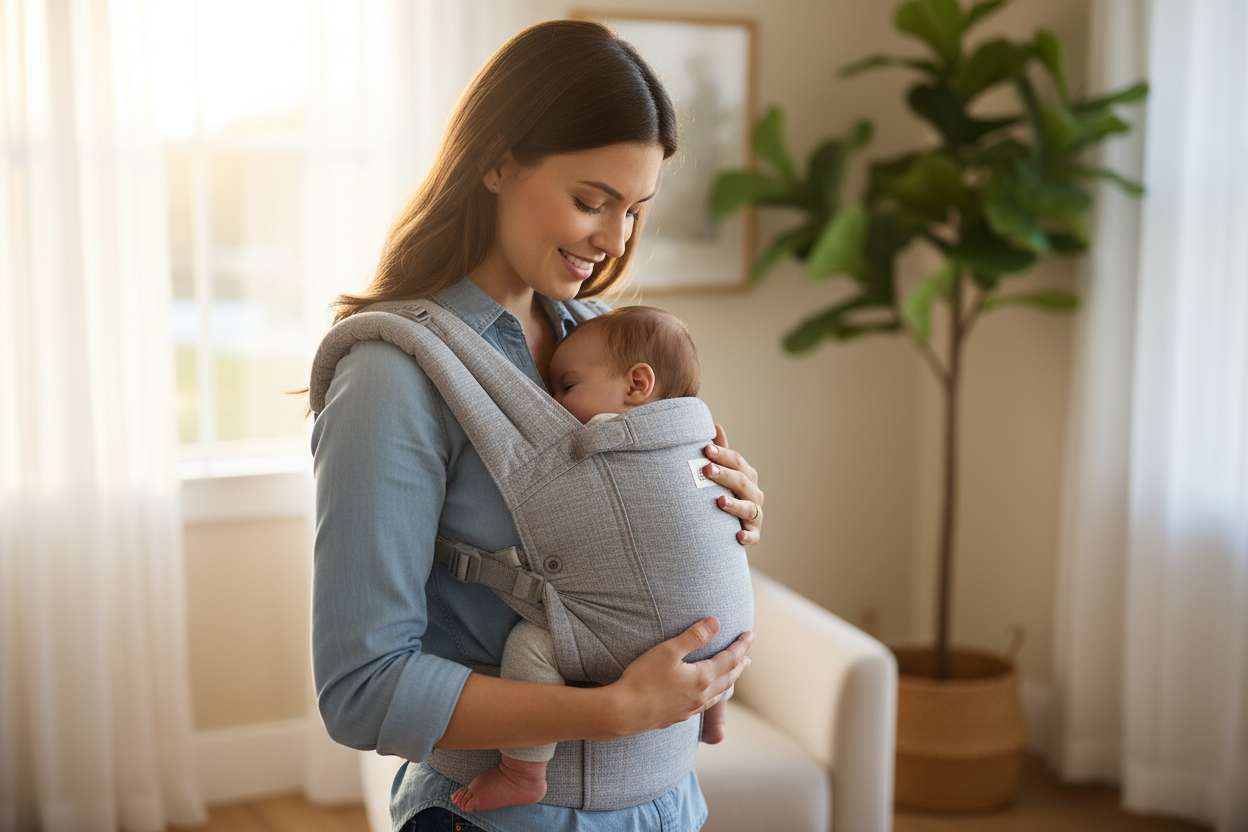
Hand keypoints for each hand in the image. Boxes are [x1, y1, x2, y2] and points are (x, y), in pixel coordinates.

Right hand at [608, 617, 753, 736]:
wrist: (623, 712)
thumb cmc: (643, 679)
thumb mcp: (668, 651)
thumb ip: (693, 636)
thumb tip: (716, 622)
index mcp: (702, 678)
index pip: (729, 659)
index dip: (741, 645)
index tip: (750, 634)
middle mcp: (701, 696)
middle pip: (728, 678)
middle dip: (739, 665)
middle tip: (747, 656)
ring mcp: (689, 708)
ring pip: (717, 694)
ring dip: (728, 682)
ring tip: (733, 676)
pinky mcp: (677, 716)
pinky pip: (704, 705)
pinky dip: (713, 696)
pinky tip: (706, 697)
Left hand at [703, 424, 763, 544]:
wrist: (729, 527)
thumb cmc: (725, 492)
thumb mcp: (723, 473)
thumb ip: (721, 453)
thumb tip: (716, 426)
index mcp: (747, 476)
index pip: (737, 462)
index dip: (722, 455)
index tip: (706, 449)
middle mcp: (754, 494)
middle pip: (742, 482)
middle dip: (725, 475)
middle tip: (707, 469)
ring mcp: (755, 514)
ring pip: (749, 508)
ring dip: (735, 505)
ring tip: (720, 501)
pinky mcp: (753, 533)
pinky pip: (753, 536)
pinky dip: (748, 536)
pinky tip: (738, 535)